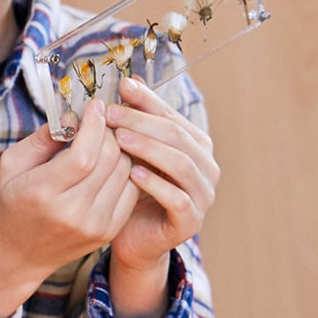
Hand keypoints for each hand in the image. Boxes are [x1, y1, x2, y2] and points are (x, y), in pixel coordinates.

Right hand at [0, 101, 140, 314]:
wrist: (17, 255)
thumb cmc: (10, 203)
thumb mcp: (11, 165)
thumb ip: (42, 138)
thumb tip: (74, 115)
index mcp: (42, 193)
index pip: (84, 154)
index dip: (95, 125)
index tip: (95, 105)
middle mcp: (72, 213)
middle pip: (109, 161)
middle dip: (110, 132)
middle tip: (102, 119)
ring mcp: (94, 225)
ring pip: (125, 173)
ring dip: (121, 149)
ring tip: (107, 138)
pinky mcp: (108, 232)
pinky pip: (131, 191)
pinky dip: (127, 171)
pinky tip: (113, 161)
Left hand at [103, 77, 218, 315]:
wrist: (131, 237)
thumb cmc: (130, 189)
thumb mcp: (131, 150)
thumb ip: (135, 120)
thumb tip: (128, 80)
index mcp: (195, 144)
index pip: (171, 115)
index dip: (147, 100)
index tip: (120, 86)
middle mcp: (206, 166)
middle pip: (176, 136)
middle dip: (142, 122)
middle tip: (111, 114)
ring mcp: (203, 195)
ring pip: (180, 164)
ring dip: (149, 148)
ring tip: (119, 140)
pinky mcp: (192, 220)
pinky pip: (178, 199)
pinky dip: (156, 185)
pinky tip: (132, 175)